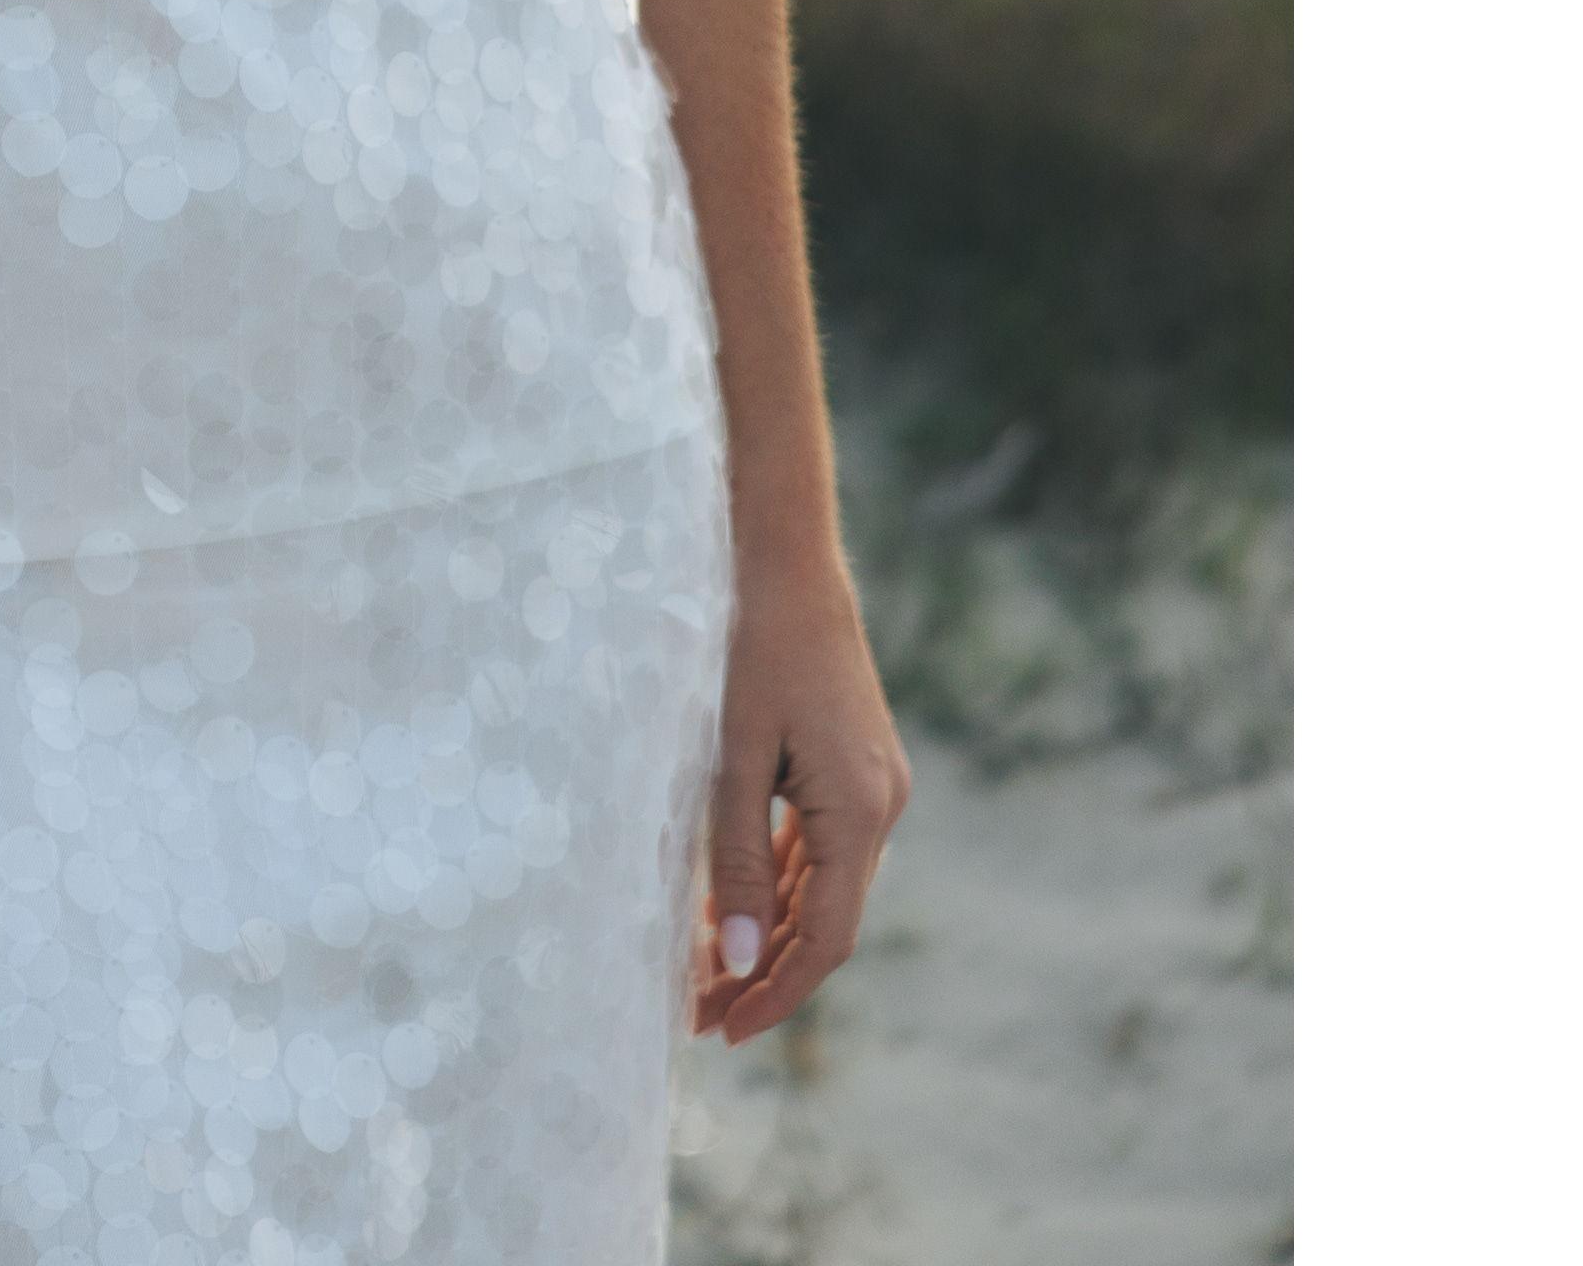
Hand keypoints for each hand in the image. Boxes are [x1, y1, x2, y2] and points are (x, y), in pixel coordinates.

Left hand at [687, 553, 910, 1043]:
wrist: (783, 552)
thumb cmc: (747, 642)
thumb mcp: (730, 754)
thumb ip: (732, 859)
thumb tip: (735, 960)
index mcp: (860, 811)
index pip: (824, 940)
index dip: (776, 992)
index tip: (723, 1030)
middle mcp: (882, 808)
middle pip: (826, 921)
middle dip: (765, 972)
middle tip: (699, 1014)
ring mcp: (875, 787)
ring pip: (824, 887)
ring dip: (771, 932)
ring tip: (707, 974)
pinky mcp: (857, 767)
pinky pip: (821, 848)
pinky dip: (781, 883)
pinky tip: (735, 906)